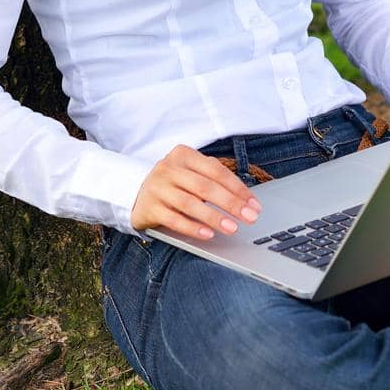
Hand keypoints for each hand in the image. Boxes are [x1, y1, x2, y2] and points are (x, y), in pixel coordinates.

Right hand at [131, 144, 262, 239]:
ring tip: (232, 228)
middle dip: (231, 203)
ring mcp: (157, 187)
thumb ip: (212, 180)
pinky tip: (208, 234)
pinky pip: (174, 219)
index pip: (216, 171)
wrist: (135, 192)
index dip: (238, 188)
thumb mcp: (189, 173)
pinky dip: (193, 227)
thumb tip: (245, 201)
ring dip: (214, 217)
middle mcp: (169, 168)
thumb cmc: (173, 184)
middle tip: (249, 217)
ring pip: (190, 203)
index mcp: (183, 155)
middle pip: (205, 187)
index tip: (254, 204)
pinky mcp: (149, 207)